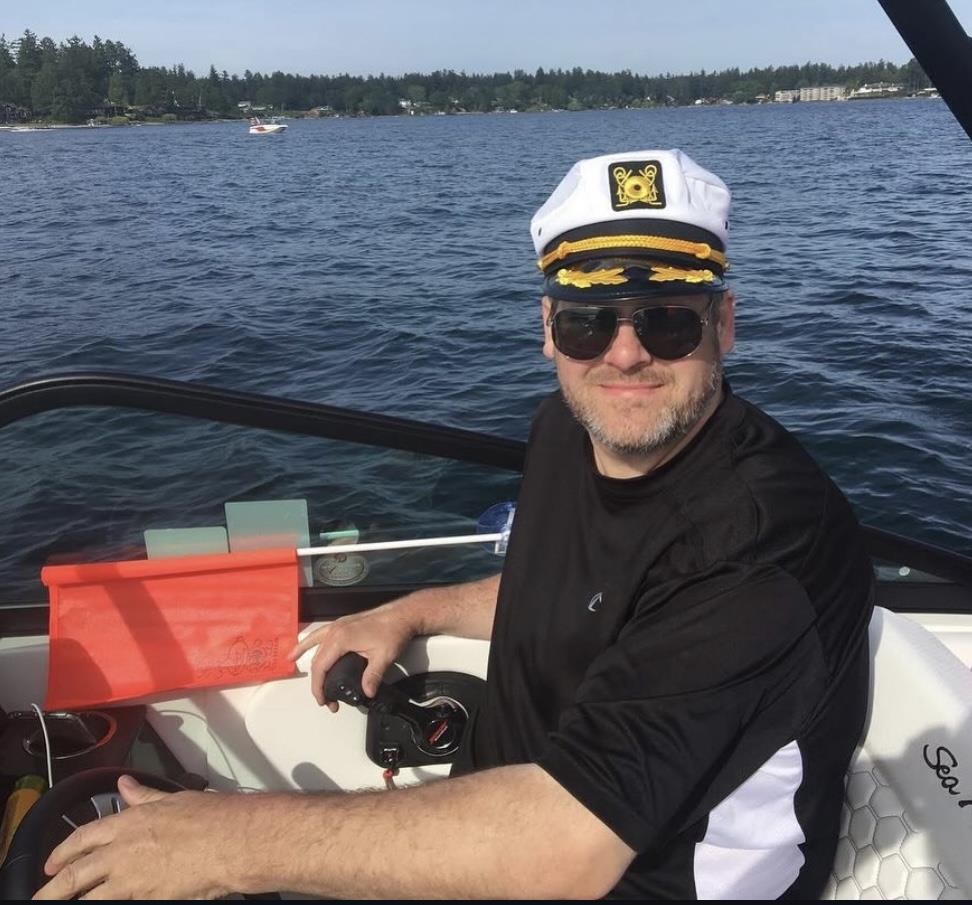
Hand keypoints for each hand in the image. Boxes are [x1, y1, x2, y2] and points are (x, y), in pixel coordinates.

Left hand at [34, 776, 235, 899]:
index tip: (52, 862)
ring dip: (74, 903)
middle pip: (75, 875)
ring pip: (89, 899)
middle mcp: (122, 851)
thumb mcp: (173, 799)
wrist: (232, 841)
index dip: (63, 851)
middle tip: (40, 898)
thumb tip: (125, 783)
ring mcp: (131, 880)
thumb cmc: (211, 817)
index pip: (83, 837)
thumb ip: (144, 795)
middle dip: (53, 889)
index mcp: (129, 822)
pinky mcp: (145, 900)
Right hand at [287, 600, 416, 709]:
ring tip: (301, 673)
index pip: (320, 666)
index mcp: (341, 638)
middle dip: (318, 682)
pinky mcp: (343, 624)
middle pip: (317, 659)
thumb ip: (373, 676)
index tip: (323, 701)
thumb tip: (366, 693)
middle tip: (326, 700)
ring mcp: (337, 626)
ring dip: (308, 661)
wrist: (402, 614)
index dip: (318, 686)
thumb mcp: (384, 656)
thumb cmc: (393, 632)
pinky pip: (319, 635)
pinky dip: (309, 642)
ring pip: (315, 646)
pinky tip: (302, 647)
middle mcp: (335, 630)